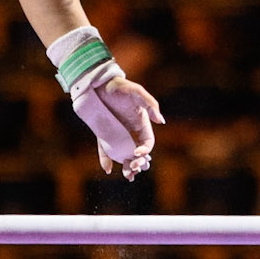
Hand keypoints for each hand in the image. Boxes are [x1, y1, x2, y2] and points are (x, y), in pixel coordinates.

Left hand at [70, 62, 164, 179]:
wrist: (98, 83)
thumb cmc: (120, 86)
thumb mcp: (137, 92)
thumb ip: (150, 105)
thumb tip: (161, 121)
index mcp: (141, 124)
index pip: (148, 143)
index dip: (145, 151)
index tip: (137, 153)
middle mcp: (130, 131)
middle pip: (137, 153)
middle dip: (138, 163)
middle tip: (133, 168)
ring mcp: (117, 134)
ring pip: (123, 155)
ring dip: (126, 166)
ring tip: (127, 175)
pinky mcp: (103, 134)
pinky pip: (105, 150)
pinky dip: (106, 161)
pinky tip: (107, 169)